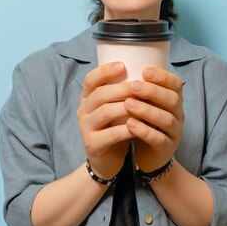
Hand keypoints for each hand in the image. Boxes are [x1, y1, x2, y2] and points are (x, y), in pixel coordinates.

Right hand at [77, 62, 134, 179]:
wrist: (106, 160)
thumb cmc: (114, 127)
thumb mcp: (115, 107)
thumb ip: (122, 93)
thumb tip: (144, 71)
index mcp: (87, 98)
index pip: (90, 79)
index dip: (104, 71)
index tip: (122, 65)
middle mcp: (83, 110)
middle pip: (100, 94)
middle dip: (121, 88)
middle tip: (139, 85)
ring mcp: (86, 128)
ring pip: (105, 112)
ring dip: (126, 107)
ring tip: (143, 104)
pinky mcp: (93, 145)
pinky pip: (111, 134)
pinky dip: (127, 129)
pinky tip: (139, 126)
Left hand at [124, 67, 183, 172]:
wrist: (149, 155)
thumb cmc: (145, 123)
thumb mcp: (146, 104)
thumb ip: (140, 89)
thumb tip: (120, 65)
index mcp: (174, 100)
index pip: (176, 84)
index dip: (163, 76)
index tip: (145, 70)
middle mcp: (178, 115)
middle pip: (172, 100)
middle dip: (153, 91)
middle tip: (133, 86)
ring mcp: (174, 132)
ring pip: (166, 119)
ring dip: (147, 110)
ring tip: (128, 104)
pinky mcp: (166, 148)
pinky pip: (158, 139)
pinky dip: (144, 131)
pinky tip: (130, 124)